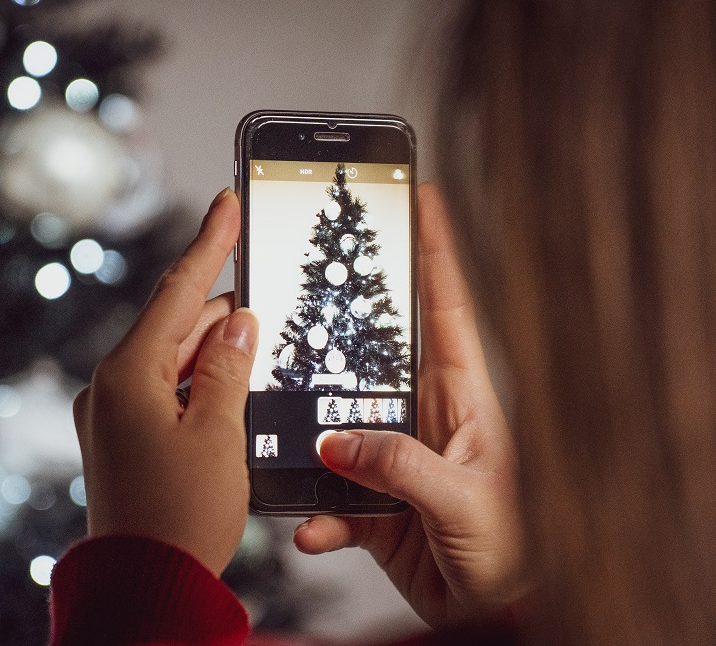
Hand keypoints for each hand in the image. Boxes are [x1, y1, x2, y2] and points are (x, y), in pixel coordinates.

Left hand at [73, 189, 257, 576]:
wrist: (144, 586)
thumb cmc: (180, 517)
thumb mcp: (220, 435)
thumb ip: (229, 369)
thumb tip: (238, 322)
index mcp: (128, 374)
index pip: (177, 291)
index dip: (209, 243)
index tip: (227, 202)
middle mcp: (110, 386)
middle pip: (176, 326)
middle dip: (224, 317)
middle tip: (269, 311)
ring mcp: (111, 412)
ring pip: (172, 360)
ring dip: (214, 356)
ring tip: (257, 364)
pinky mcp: (120, 436)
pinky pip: (163, 391)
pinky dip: (198, 385)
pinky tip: (230, 396)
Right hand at [293, 184, 527, 625]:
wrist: (493, 615)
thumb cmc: (513, 553)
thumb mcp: (464, 501)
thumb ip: (399, 467)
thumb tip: (336, 443)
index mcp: (461, 399)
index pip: (445, 309)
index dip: (435, 250)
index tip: (418, 198)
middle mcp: (422, 418)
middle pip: (373, 356)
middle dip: (340, 329)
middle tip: (303, 299)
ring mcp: (393, 457)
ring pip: (336, 426)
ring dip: (308, 439)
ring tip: (287, 441)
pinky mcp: (371, 503)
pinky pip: (328, 498)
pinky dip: (313, 514)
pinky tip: (309, 527)